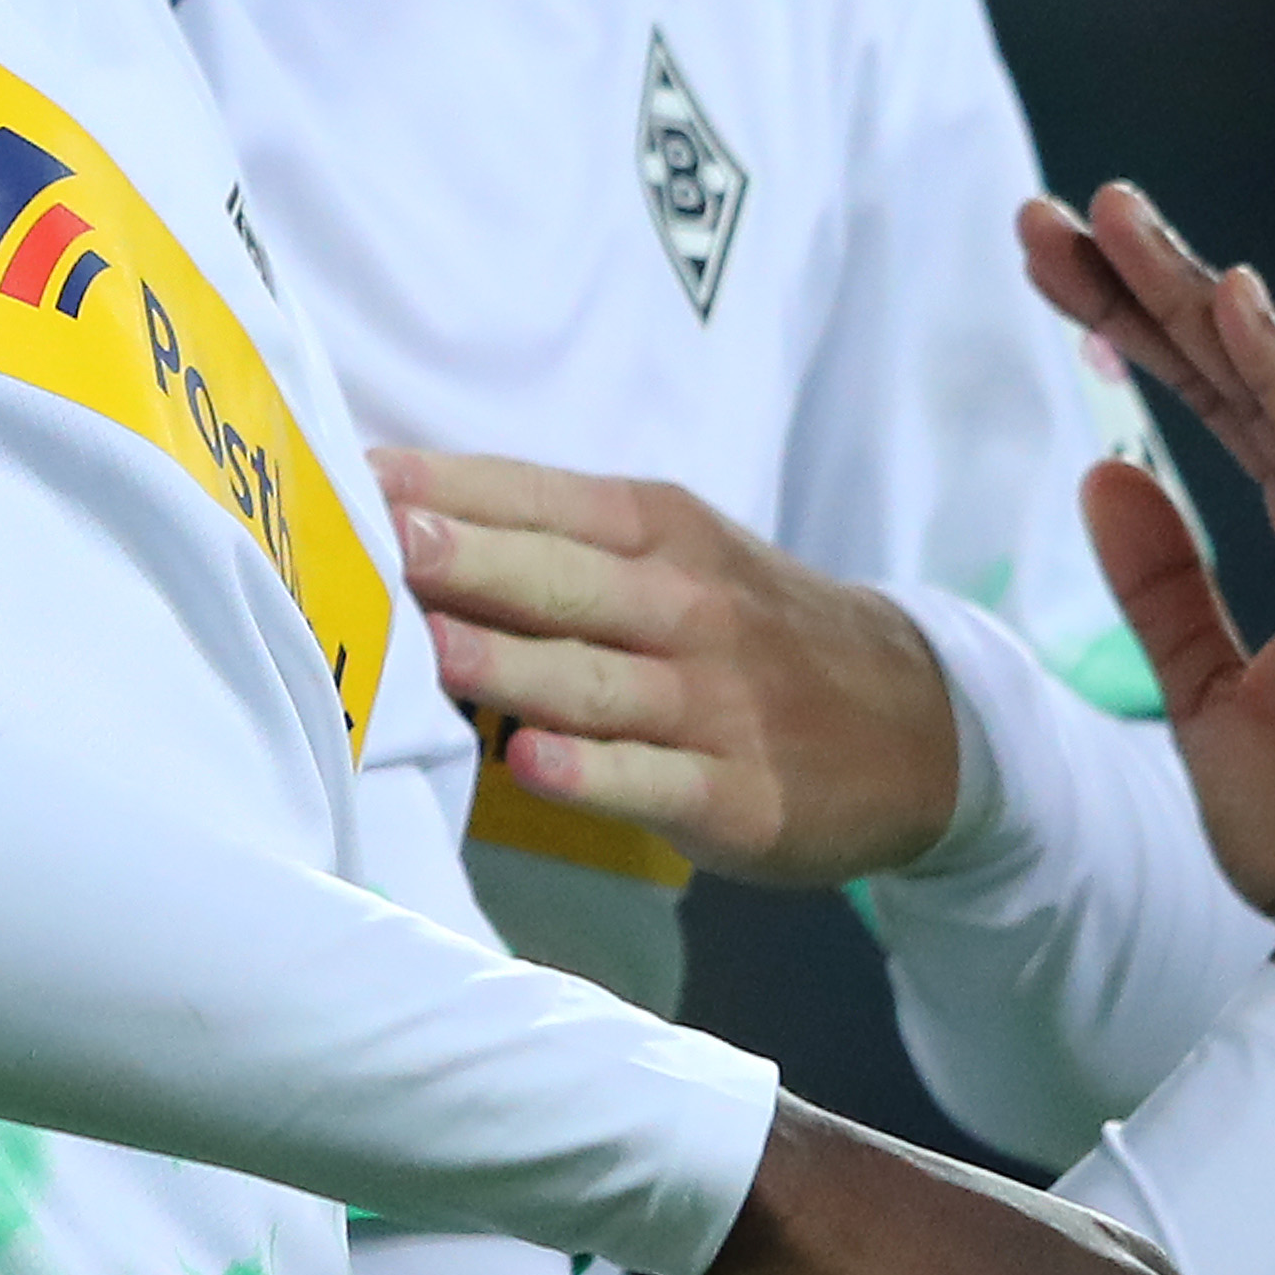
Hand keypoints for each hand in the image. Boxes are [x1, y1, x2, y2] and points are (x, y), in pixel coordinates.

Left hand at [378, 448, 960, 887]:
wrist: (919, 722)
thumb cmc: (754, 628)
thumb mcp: (682, 555)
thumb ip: (562, 539)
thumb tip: (407, 511)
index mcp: (664, 532)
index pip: (545, 499)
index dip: (451, 489)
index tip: (356, 479)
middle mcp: (688, 606)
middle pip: (565, 580)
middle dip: (472, 560)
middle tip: (383, 545)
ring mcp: (715, 704)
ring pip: (597, 679)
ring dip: (511, 664)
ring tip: (431, 648)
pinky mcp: (737, 795)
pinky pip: (653, 780)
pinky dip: (592, 773)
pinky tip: (530, 762)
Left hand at [1022, 185, 1274, 1088]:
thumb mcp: (1206, 687)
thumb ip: (1161, 580)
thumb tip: (1104, 471)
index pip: (1219, 401)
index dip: (1137, 324)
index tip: (1053, 257)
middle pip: (1244, 373)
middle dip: (1150, 285)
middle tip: (1062, 208)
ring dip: (1200, 301)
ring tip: (1120, 223)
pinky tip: (1230, 309)